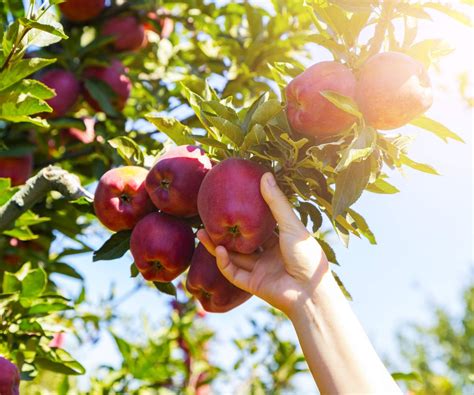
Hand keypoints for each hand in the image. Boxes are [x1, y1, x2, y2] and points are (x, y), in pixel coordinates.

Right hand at [197, 172, 329, 316]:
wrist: (311, 292)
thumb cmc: (307, 256)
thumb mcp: (291, 225)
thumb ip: (276, 203)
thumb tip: (265, 175)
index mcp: (280, 241)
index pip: (258, 227)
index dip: (244, 216)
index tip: (231, 201)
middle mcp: (268, 255)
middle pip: (240, 242)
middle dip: (224, 231)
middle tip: (208, 217)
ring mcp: (259, 270)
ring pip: (232, 257)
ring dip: (216, 246)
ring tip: (200, 231)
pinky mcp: (252, 285)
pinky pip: (233, 273)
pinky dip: (223, 262)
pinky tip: (217, 249)